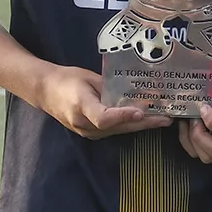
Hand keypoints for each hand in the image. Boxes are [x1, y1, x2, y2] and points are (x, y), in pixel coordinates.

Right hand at [38, 65, 171, 138]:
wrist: (45, 92)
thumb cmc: (67, 79)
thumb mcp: (89, 78)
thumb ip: (110, 87)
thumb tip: (134, 92)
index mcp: (81, 105)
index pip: (104, 117)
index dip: (123, 116)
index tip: (141, 111)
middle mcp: (83, 123)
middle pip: (117, 127)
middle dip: (144, 123)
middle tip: (166, 119)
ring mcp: (86, 132)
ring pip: (118, 131)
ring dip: (140, 126)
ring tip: (162, 119)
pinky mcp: (90, 134)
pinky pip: (113, 131)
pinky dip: (129, 125)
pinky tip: (145, 120)